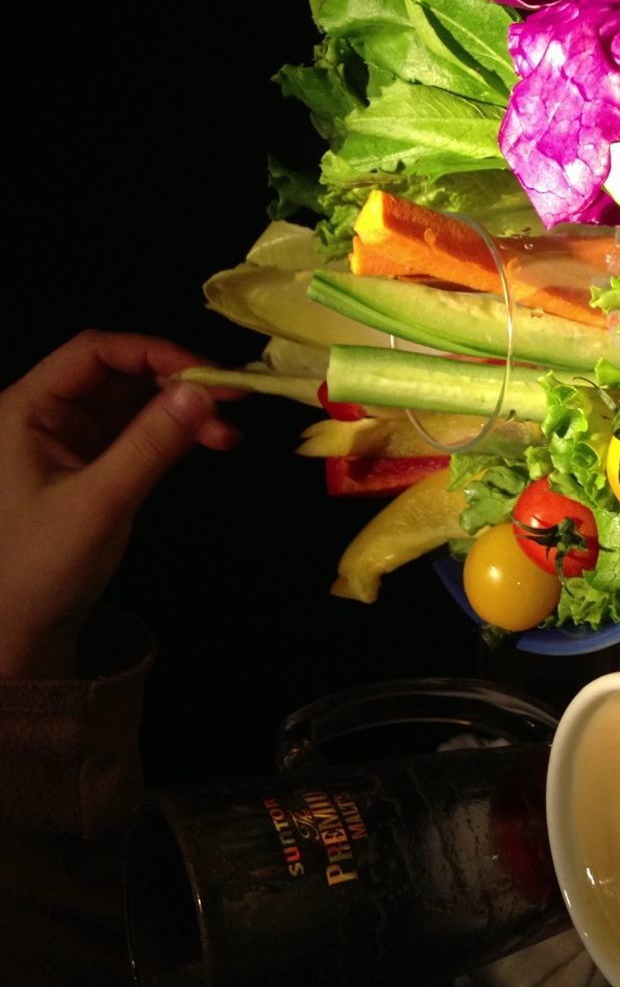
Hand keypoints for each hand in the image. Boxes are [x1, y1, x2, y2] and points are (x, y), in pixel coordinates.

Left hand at [0, 330, 241, 678]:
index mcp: (27, 410)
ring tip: (227, 432)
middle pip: (120, 373)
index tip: (206, 373)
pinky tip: (210, 441)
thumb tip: (201, 393)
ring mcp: (71, 439)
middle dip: (177, 384)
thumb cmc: (41, 567)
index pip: (94, 353)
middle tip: (231, 401)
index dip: (152, 352)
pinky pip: (140, 431)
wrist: (20, 634)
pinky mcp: (94, 464)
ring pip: (136, 402)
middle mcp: (48, 414)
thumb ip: (151, 444)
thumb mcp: (101, 502)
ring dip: (182, 410)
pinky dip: (175, 433)